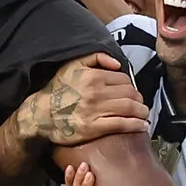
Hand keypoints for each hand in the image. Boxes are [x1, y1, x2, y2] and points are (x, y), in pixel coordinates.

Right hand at [21, 54, 148, 147]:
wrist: (41, 114)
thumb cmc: (57, 89)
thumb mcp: (72, 65)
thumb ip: (96, 58)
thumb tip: (118, 64)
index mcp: (92, 77)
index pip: (124, 79)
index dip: (131, 86)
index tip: (133, 93)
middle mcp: (96, 93)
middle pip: (130, 94)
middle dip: (139, 99)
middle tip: (141, 105)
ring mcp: (95, 111)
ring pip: (129, 108)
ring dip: (142, 112)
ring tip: (144, 115)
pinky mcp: (94, 128)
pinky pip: (121, 124)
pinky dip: (136, 125)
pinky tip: (142, 126)